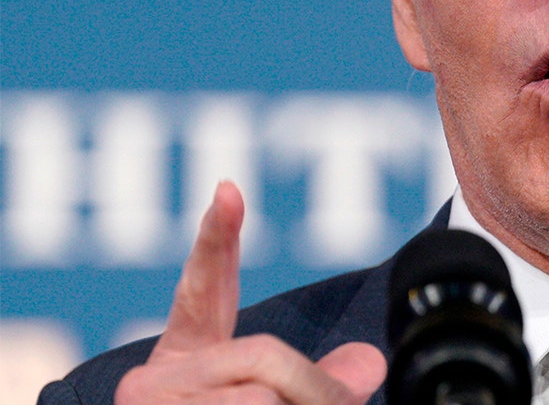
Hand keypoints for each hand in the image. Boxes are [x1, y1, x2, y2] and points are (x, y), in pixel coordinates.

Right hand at [115, 182, 386, 403]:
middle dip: (314, 391)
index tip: (230, 189)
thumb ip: (310, 379)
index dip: (218, 238)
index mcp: (185, 356)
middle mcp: (154, 380)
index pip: (203, 288)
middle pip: (265, 363)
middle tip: (344, 399)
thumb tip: (370, 365)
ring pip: (261, 400)